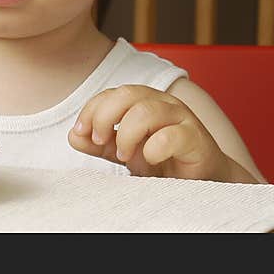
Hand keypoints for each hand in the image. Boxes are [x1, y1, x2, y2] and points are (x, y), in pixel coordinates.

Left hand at [68, 84, 228, 180]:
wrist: (200, 180)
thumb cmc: (160, 160)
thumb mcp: (122, 151)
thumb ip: (98, 143)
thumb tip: (73, 135)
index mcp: (143, 101)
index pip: (112, 93)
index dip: (92, 110)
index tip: (81, 132)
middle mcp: (162, 103)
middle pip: (127, 94)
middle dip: (105, 117)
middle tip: (100, 141)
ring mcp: (181, 118)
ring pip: (146, 111)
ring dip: (127, 134)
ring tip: (123, 156)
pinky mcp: (196, 139)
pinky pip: (172, 136)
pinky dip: (153, 148)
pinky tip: (149, 159)